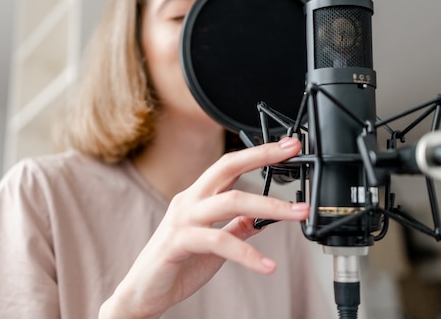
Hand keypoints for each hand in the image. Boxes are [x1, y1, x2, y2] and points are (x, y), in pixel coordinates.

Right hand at [99, 137, 308, 318]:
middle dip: (261, 156)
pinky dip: (247, 253)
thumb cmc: (177, 265)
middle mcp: (189, 201)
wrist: (143, 294)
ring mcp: (182, 219)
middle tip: (292, 151)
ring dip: (269, 206)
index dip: (257, 153)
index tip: (286, 147)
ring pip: (231, 202)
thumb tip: (262, 218)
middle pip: (227, 168)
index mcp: (197, 197)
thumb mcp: (215, 244)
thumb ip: (236, 228)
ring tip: (297, 213)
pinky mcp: (178, 242)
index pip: (229, 166)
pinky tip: (268, 265)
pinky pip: (219, 241)